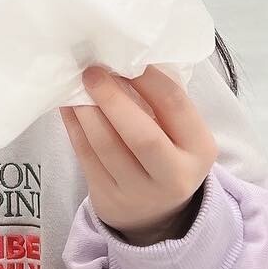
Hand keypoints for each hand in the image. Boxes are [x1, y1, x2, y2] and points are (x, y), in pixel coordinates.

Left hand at [59, 65, 217, 246]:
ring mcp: (140, 193)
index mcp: (199, 149)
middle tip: (92, 71)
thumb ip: (162, 102)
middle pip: (142, 136)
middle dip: (113, 99)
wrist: (155, 213)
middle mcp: (174, 175)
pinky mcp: (109, 199)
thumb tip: (125, 59)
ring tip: (76, 85)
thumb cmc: (166, 153)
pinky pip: (86, 158)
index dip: (148, 78)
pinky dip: (74, 127)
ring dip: (87, 111)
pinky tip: (68, 105)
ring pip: (107, 148)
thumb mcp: (180, 132)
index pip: (175, 106)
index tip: (126, 55)